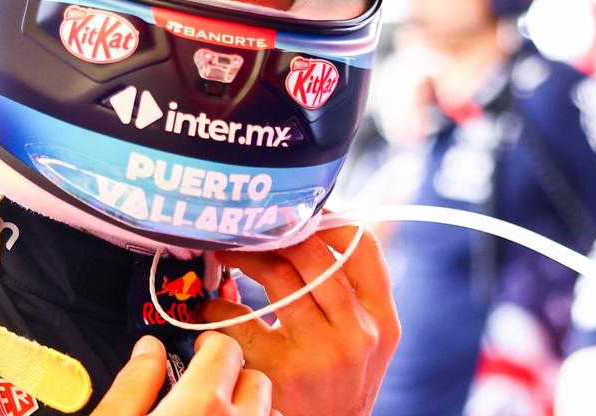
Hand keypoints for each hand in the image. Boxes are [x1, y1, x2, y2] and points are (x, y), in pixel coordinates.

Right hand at [92, 332, 274, 415]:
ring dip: (252, 409)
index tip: (198, 350)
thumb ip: (132, 385)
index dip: (210, 345)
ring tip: (220, 415)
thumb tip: (148, 348)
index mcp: (201, 406)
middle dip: (235, 376)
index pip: (226, 351)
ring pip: (270, 414)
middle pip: (257, 381)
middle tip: (208, 386)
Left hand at [202, 226, 400, 415]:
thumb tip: (310, 226)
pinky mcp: (279, 371)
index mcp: (381, 319)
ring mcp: (319, 353)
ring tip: (226, 255)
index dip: (328, 219)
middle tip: (248, 230)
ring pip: (276, 277)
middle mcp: (356, 333)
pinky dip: (218, 306)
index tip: (300, 212)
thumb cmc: (339, 382)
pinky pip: (238, 319)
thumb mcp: (366, 340)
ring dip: (242, 257)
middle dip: (273, 234)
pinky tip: (214, 307)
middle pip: (311, 254)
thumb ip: (350, 293)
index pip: (363, 247)